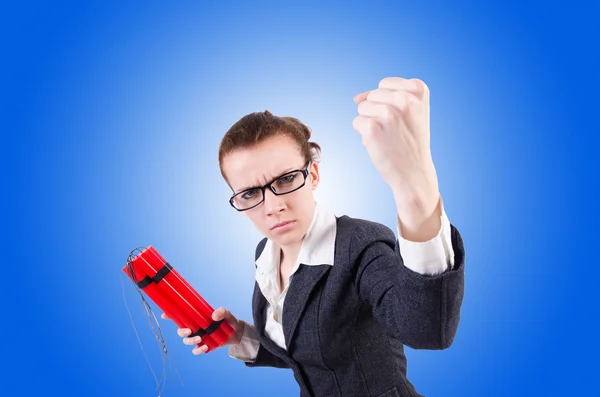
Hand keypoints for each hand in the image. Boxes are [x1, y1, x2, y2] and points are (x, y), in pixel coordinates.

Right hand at [161, 307, 245, 354]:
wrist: (237, 332)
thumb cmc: (228, 320)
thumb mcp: (226, 313)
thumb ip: (222, 311)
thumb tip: (213, 316)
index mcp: (196, 318)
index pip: (180, 316)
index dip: (170, 315)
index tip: (164, 314)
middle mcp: (195, 327)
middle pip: (180, 331)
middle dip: (181, 332)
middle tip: (189, 331)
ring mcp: (199, 337)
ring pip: (186, 341)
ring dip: (190, 341)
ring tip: (200, 339)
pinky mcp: (204, 345)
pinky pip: (196, 350)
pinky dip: (199, 350)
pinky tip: (205, 347)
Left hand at [352, 77, 437, 199]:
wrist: (414, 172)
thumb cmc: (410, 140)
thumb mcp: (412, 111)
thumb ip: (387, 96)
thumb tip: (357, 98)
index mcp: (418, 90)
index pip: (385, 84)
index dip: (387, 101)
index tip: (402, 118)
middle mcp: (405, 99)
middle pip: (372, 95)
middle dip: (378, 112)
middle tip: (395, 130)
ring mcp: (388, 114)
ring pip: (362, 107)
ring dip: (370, 122)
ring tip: (388, 136)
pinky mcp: (372, 129)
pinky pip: (357, 122)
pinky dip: (364, 134)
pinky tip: (380, 143)